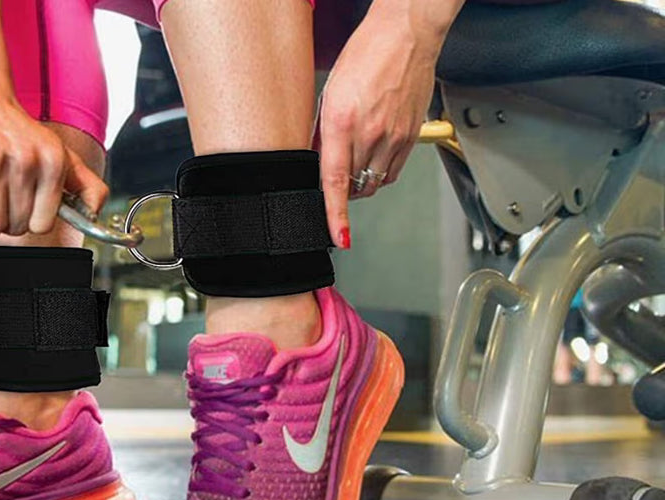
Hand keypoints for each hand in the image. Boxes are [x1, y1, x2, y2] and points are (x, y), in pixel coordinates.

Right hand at [0, 96, 107, 241]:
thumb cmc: (17, 129)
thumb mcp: (61, 153)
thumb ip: (87, 185)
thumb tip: (94, 213)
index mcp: (52, 161)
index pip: (42, 224)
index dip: (28, 224)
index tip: (22, 215)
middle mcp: (24, 160)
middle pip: (13, 227)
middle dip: (4, 225)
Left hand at [318, 11, 444, 248]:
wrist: (407, 32)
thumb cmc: (368, 52)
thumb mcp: (330, 92)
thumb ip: (323, 132)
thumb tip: (317, 160)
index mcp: (343, 121)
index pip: (335, 181)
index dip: (335, 215)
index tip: (337, 236)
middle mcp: (371, 132)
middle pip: (353, 185)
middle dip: (340, 189)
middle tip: (334, 175)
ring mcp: (395, 135)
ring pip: (375, 182)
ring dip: (361, 182)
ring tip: (354, 162)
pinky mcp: (412, 135)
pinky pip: (394, 171)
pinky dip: (381, 172)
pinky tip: (374, 156)